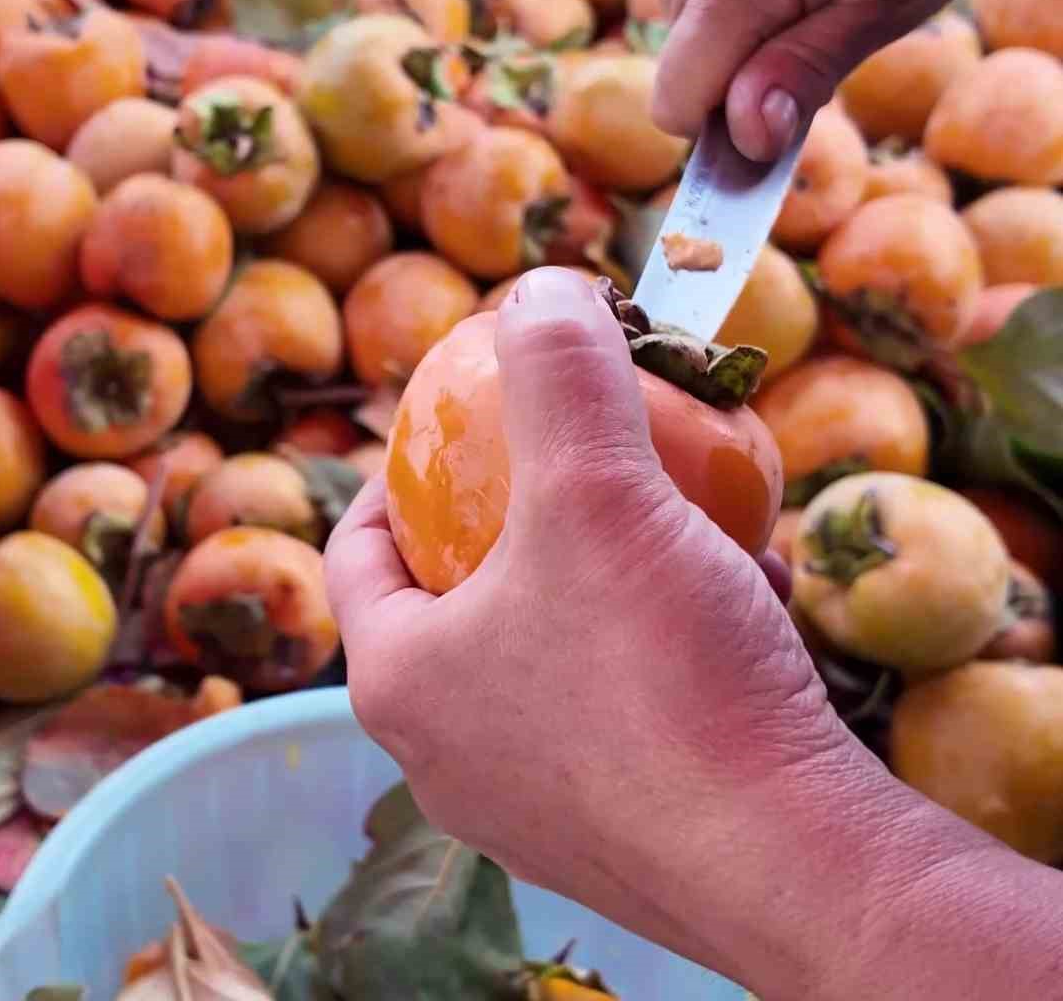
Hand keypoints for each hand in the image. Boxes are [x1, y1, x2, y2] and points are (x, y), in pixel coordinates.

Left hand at [327, 269, 870, 989]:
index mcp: (400, 682)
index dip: (396, 469)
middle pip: (459, 594)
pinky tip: (743, 594)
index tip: (459, 424)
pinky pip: (622, 703)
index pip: (357, 549)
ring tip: (682, 517)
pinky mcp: (621, 836)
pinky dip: (666, 635)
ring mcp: (534, 807)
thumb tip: (539, 288)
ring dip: (611, 567)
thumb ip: (558, 369)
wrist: (798, 866)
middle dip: (523, 512)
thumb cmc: (662, 674)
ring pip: (554, 644)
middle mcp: (448, 757)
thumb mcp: (598, 485)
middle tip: (580, 458)